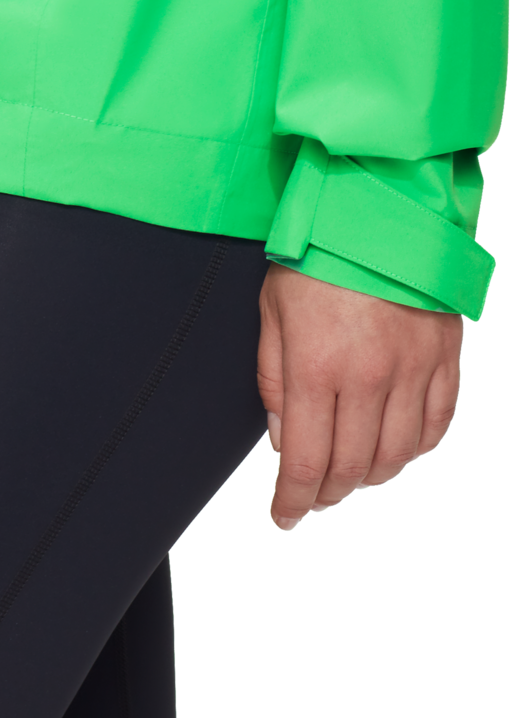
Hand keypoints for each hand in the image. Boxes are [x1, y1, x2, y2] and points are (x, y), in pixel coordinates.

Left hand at [257, 263, 461, 531]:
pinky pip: (436, 425)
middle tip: (313, 496)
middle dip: (327, 493)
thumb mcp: (273, 308)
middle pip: (351, 468)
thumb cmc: (318, 249)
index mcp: (317, 365)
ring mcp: (413, 369)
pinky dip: (415, 449)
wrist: (380, 200)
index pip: (307, 462)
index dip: (294, 501)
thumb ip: (274, 378)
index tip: (284, 517)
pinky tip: (394, 447)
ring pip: (396, 456)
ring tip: (350, 473)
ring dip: (370, 475)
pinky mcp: (444, 357)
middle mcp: (369, 376)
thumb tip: (283, 440)